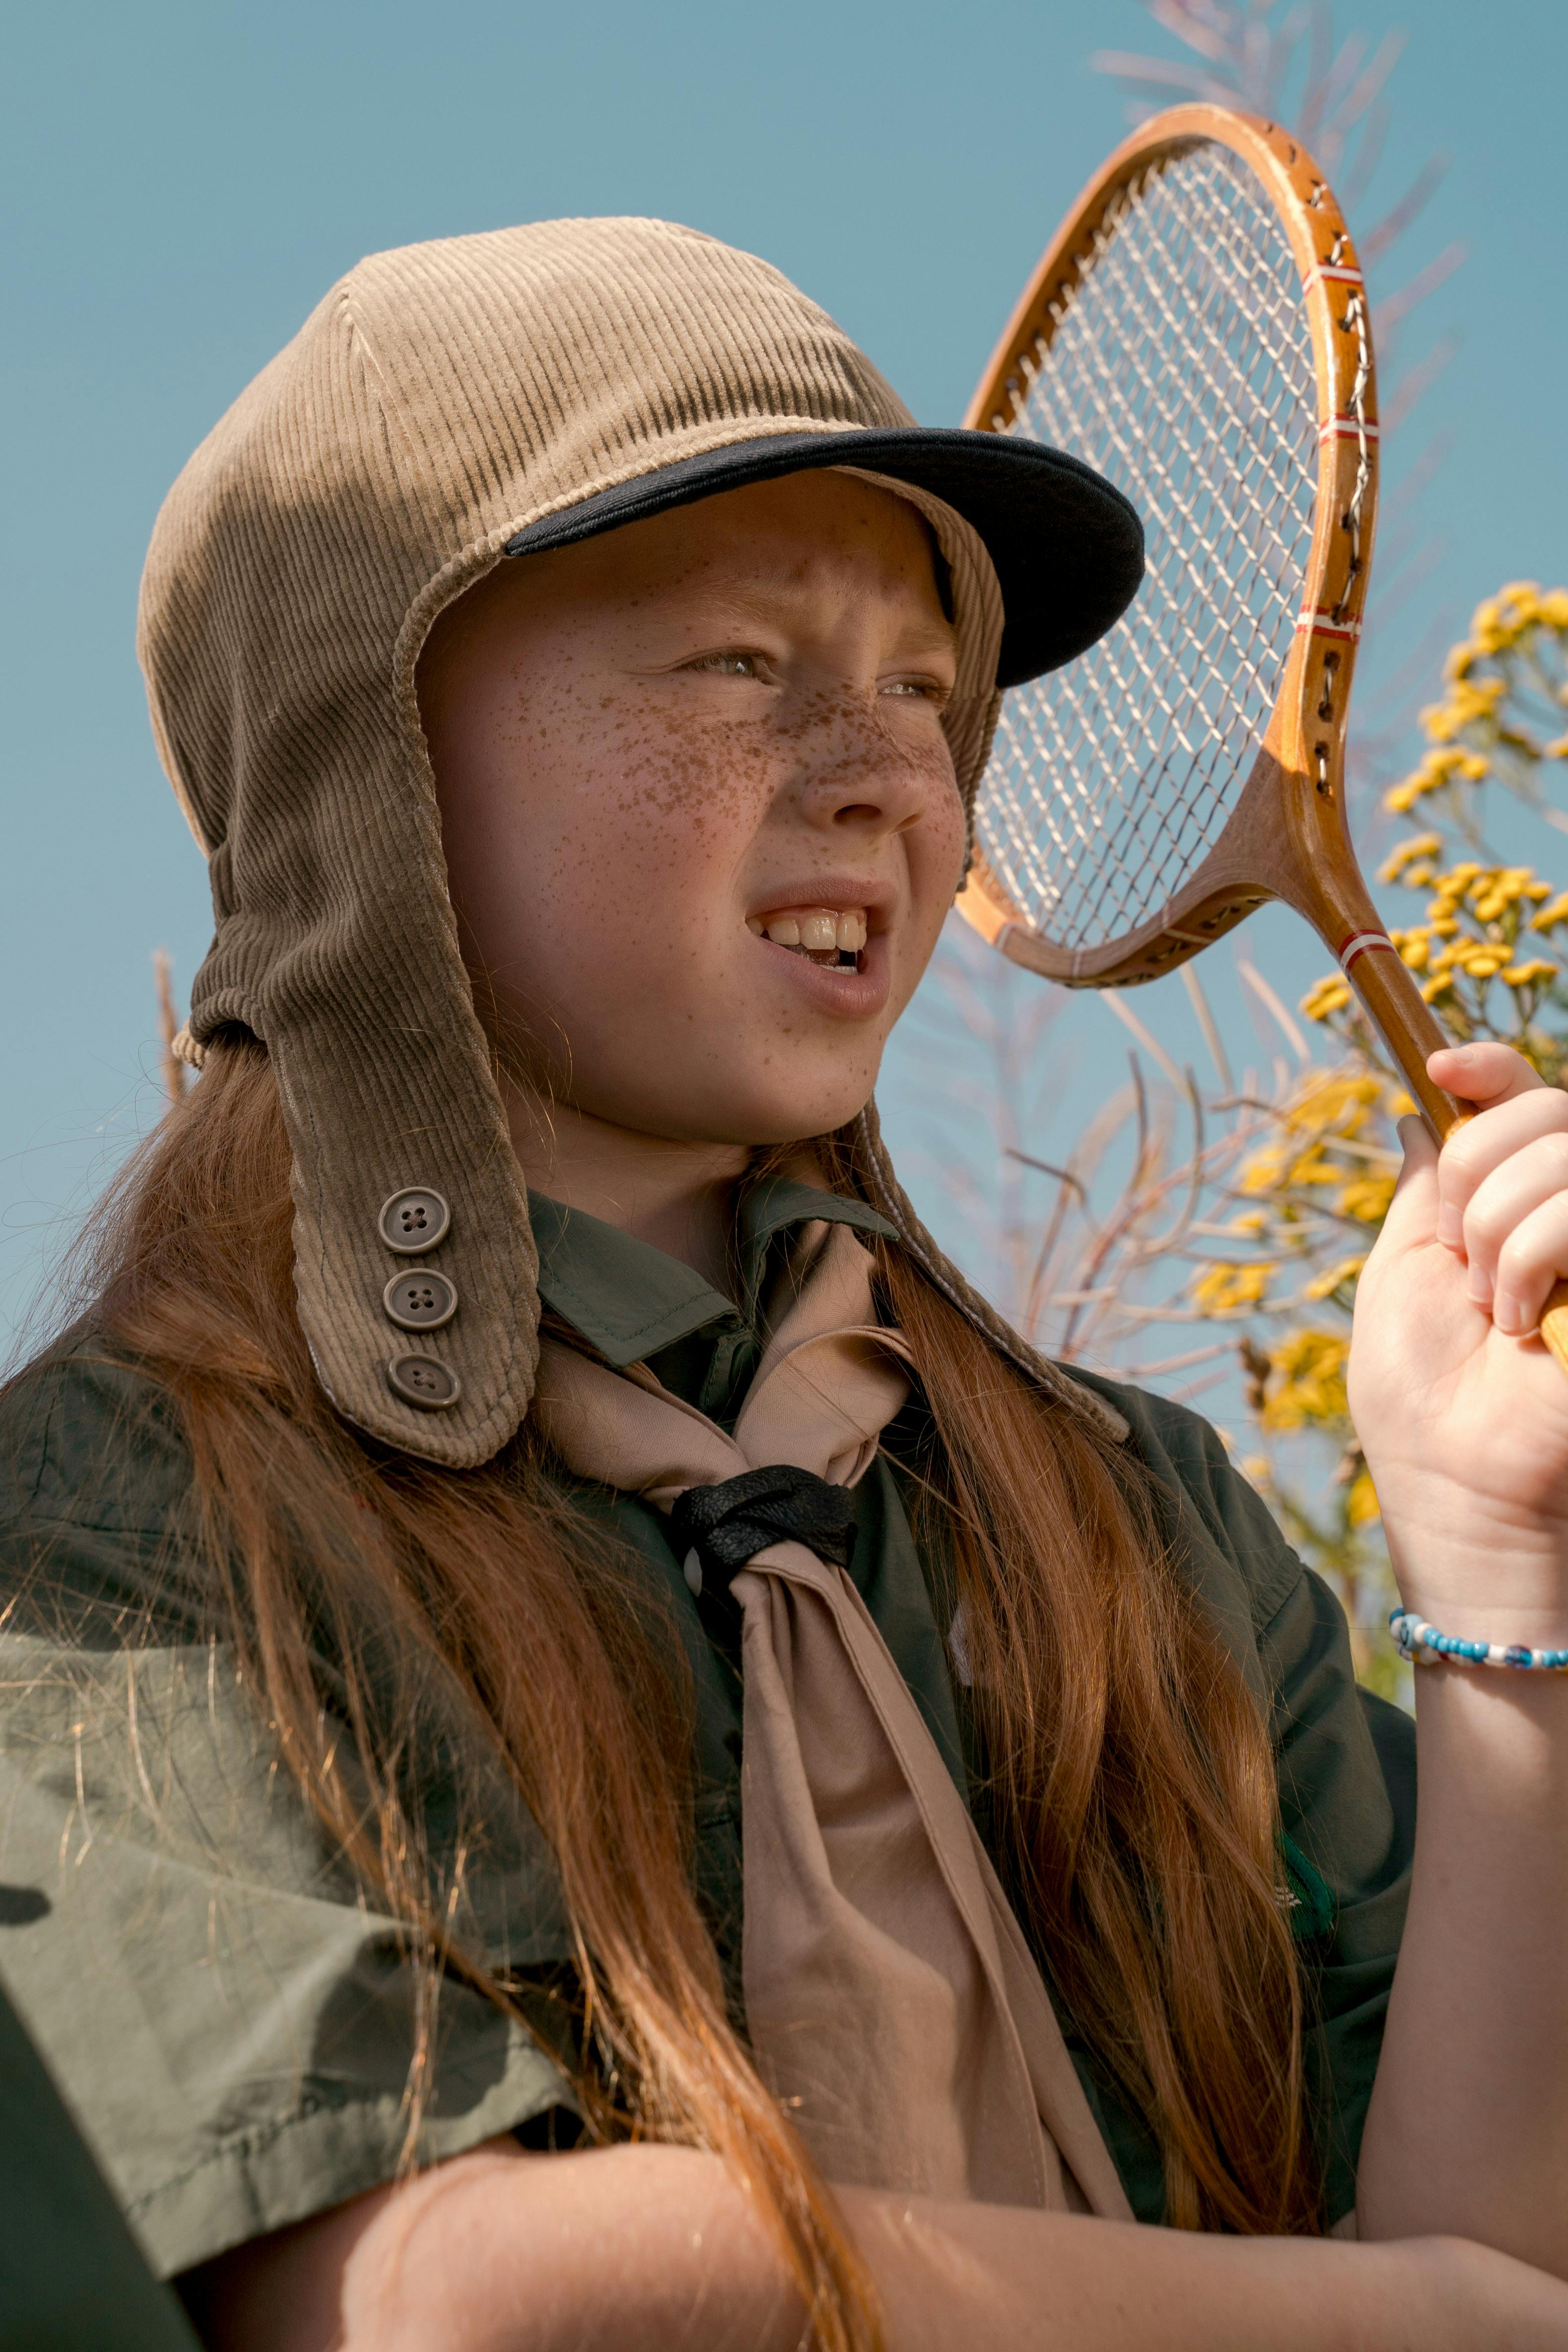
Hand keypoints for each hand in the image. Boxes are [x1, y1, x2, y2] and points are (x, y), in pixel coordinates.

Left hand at [1348, 1042, 1567, 1637]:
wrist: (1460, 1490)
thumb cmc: (1420, 1398)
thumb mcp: (1401, 1272)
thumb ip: (1426, 1187)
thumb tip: (1421, 1109)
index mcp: (1517, 1202)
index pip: (1527, 1095)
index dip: (1492, 1065)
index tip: (1440, 1066)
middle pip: (1545, 1108)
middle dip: (1477, 1174)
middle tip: (1460, 1260)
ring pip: (1564, 1150)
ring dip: (1499, 1229)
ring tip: (1493, 1309)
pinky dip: (1533, 1255)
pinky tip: (1525, 1325)